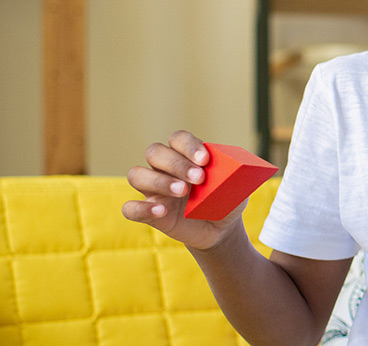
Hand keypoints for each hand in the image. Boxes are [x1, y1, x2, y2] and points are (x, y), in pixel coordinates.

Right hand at [122, 130, 245, 249]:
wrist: (221, 230)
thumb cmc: (226, 201)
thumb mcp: (237, 189)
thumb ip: (234, 177)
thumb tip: (235, 170)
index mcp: (185, 156)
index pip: (178, 139)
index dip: (188, 146)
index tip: (205, 160)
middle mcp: (164, 168)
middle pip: (155, 153)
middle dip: (176, 163)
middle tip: (199, 178)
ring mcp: (153, 190)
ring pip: (137, 175)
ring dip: (158, 181)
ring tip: (182, 191)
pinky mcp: (149, 213)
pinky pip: (131, 208)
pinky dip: (142, 208)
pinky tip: (161, 211)